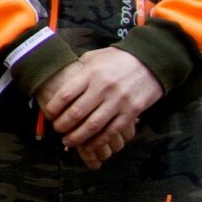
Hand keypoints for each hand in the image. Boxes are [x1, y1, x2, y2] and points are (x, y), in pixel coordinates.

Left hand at [37, 46, 163, 166]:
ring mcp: (118, 101)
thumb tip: (61, 78)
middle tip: (57, 130)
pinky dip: (99, 140)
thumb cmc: (119, 59)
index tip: (49, 114)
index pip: (66, 94)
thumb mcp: (95, 57)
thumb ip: (79, 68)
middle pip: (76, 113)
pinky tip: (90, 144)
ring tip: (69, 141)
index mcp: (91, 74)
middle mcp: (103, 88)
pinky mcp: (132, 111)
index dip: (54, 108)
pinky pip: (112, 130)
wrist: (152, 60)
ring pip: (93, 126)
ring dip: (78, 137)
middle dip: (63, 125)